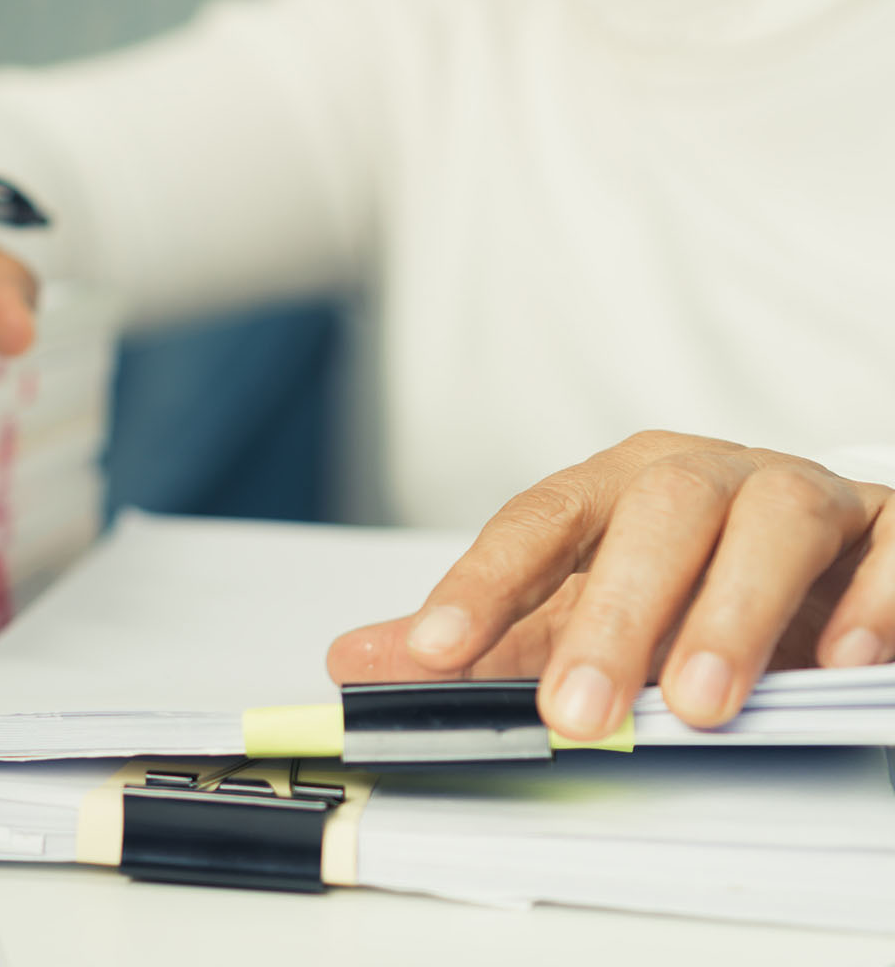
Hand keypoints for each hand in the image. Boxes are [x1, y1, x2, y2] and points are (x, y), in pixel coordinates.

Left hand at [326, 430, 894, 739]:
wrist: (813, 562)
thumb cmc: (676, 585)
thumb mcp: (569, 612)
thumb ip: (477, 639)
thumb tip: (352, 660)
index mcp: (612, 489)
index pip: (535, 523)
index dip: (482, 584)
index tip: (434, 652)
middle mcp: (702, 477)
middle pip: (653, 517)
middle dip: (612, 617)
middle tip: (576, 715)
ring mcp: (798, 495)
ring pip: (769, 524)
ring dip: (731, 615)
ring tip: (695, 703)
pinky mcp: (885, 529)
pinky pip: (888, 548)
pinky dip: (868, 601)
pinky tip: (836, 660)